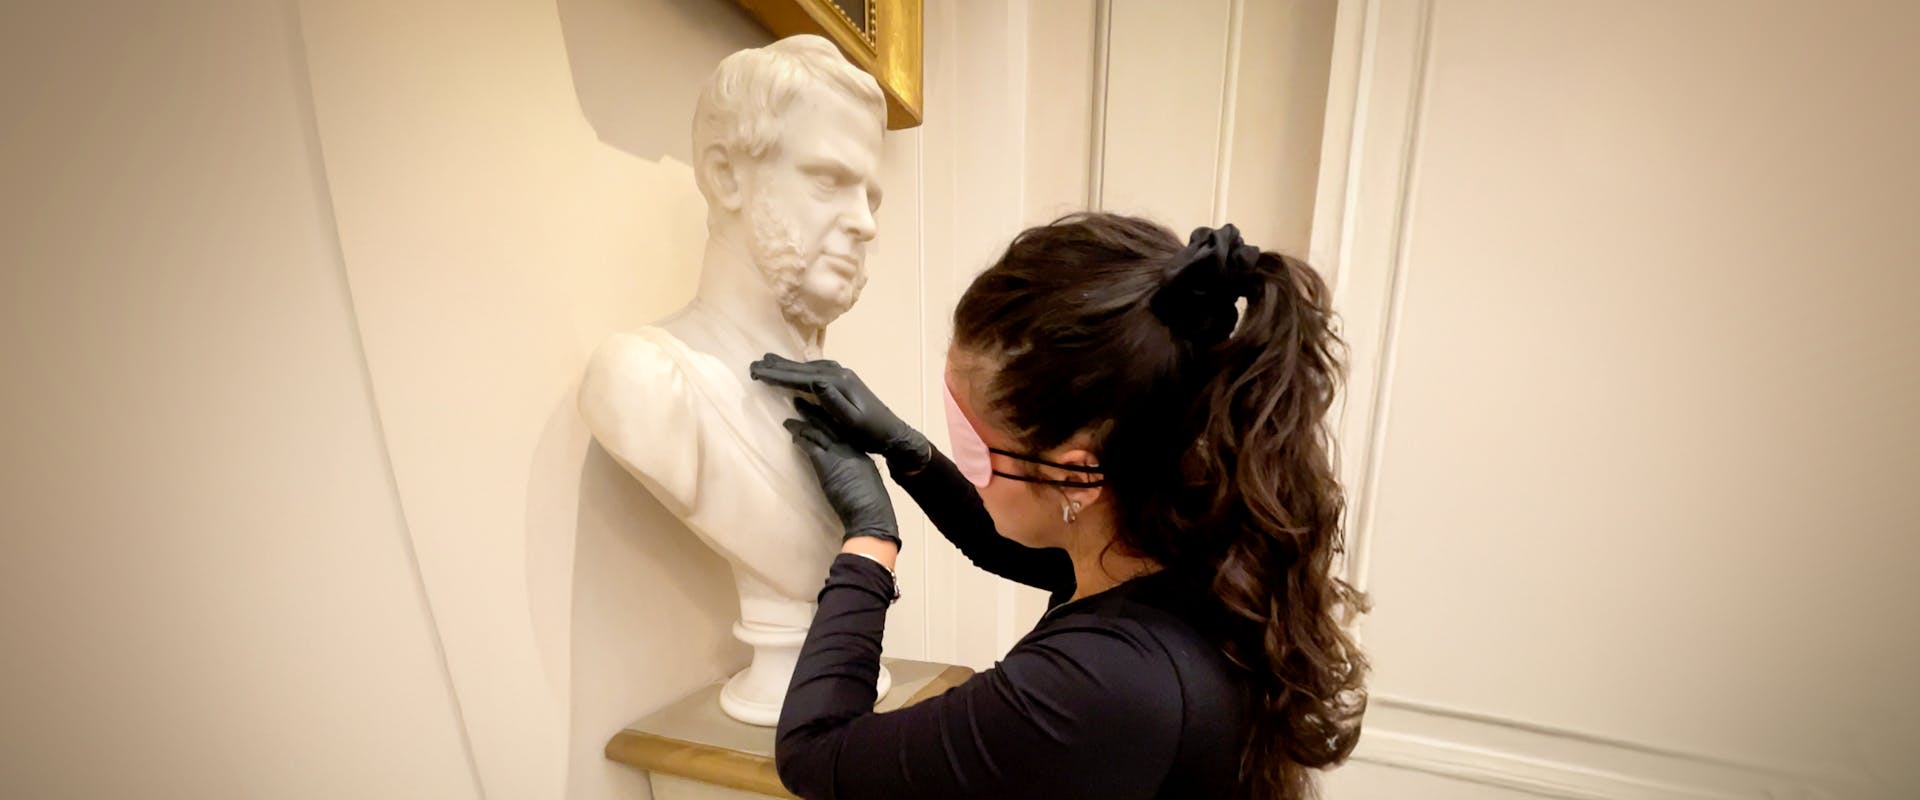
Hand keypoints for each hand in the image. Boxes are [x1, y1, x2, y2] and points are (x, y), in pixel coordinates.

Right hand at [750, 354, 932, 470]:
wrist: (891, 432)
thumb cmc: (870, 432)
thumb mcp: (852, 421)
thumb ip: (834, 402)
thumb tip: (816, 382)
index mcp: (838, 382)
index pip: (801, 377)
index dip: (778, 375)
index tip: (757, 373)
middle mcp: (838, 373)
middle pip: (801, 368)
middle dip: (777, 367)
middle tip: (753, 364)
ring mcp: (841, 374)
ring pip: (806, 368)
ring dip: (786, 366)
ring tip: (766, 362)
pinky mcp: (842, 380)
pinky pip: (814, 371)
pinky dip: (799, 370)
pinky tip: (792, 371)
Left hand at [783, 412, 901, 547]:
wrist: (870, 511)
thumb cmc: (871, 502)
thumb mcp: (867, 479)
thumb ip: (856, 470)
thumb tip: (848, 471)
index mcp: (860, 450)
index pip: (843, 428)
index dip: (830, 418)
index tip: (821, 408)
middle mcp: (850, 446)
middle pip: (830, 423)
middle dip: (814, 411)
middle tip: (801, 400)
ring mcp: (838, 452)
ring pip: (817, 430)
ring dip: (802, 423)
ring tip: (789, 418)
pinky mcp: (826, 462)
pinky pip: (810, 445)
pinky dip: (800, 439)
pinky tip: (792, 435)